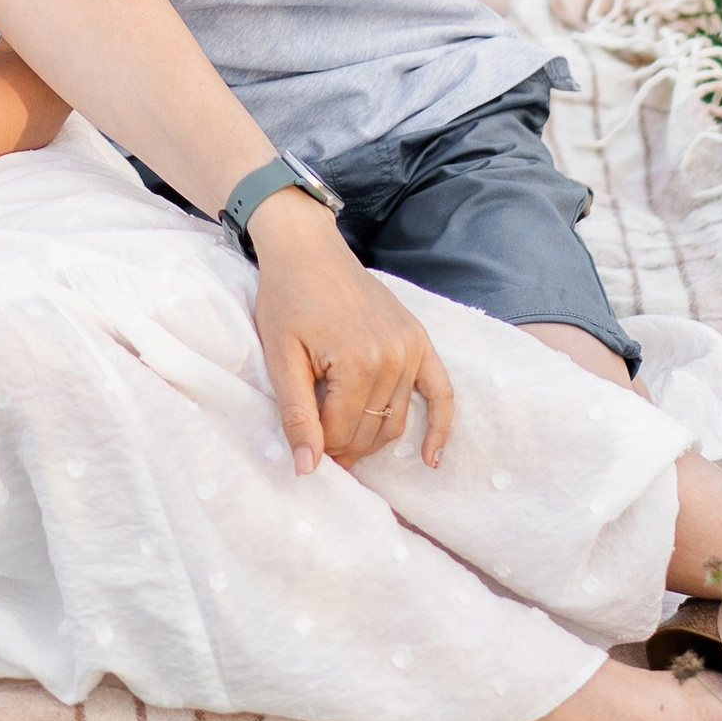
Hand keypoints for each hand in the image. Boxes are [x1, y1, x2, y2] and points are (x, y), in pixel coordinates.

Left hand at [247, 196, 453, 475]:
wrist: (309, 251)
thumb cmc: (287, 300)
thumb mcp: (280, 358)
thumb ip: (296, 415)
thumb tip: (307, 469)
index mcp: (357, 363)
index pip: (342, 432)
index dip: (320, 447)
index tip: (304, 446)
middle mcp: (393, 357)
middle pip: (371, 430)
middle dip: (345, 447)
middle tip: (321, 447)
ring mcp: (411, 347)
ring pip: (397, 419)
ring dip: (372, 439)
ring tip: (347, 444)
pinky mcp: (419, 339)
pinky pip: (441, 392)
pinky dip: (439, 426)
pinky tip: (430, 457)